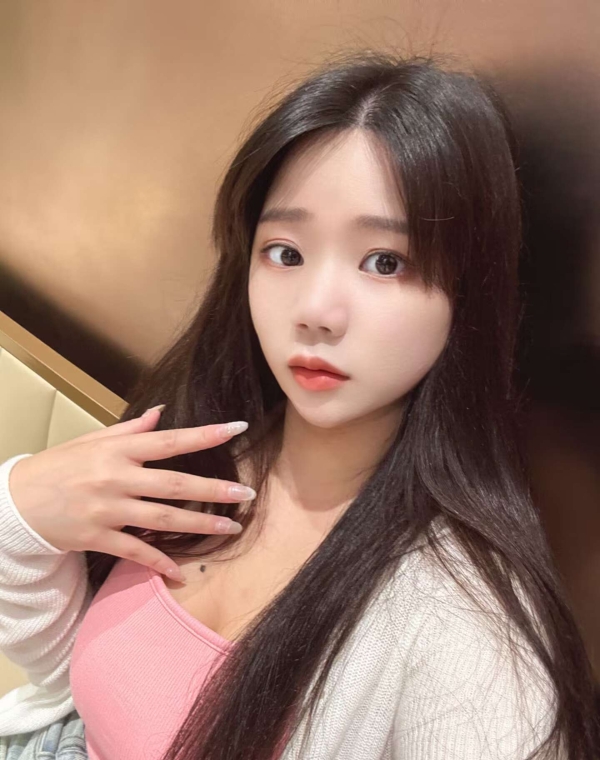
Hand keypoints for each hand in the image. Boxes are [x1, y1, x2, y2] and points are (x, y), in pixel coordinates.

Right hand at [8, 407, 254, 581]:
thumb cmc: (58, 466)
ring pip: (163, 519)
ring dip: (200, 525)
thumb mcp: (91, 440)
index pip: (169, 440)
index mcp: (117, 450)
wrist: (15, 502)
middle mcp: (115, 478)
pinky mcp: (97, 538)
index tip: (237, 428)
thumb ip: (130, 429)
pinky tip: (182, 575)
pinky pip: (135, 552)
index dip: (205, 434)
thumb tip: (161, 414)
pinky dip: (158, 564)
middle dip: (214, 489)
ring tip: (231, 528)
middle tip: (247, 493)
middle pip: (175, 484)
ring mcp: (107, 510)